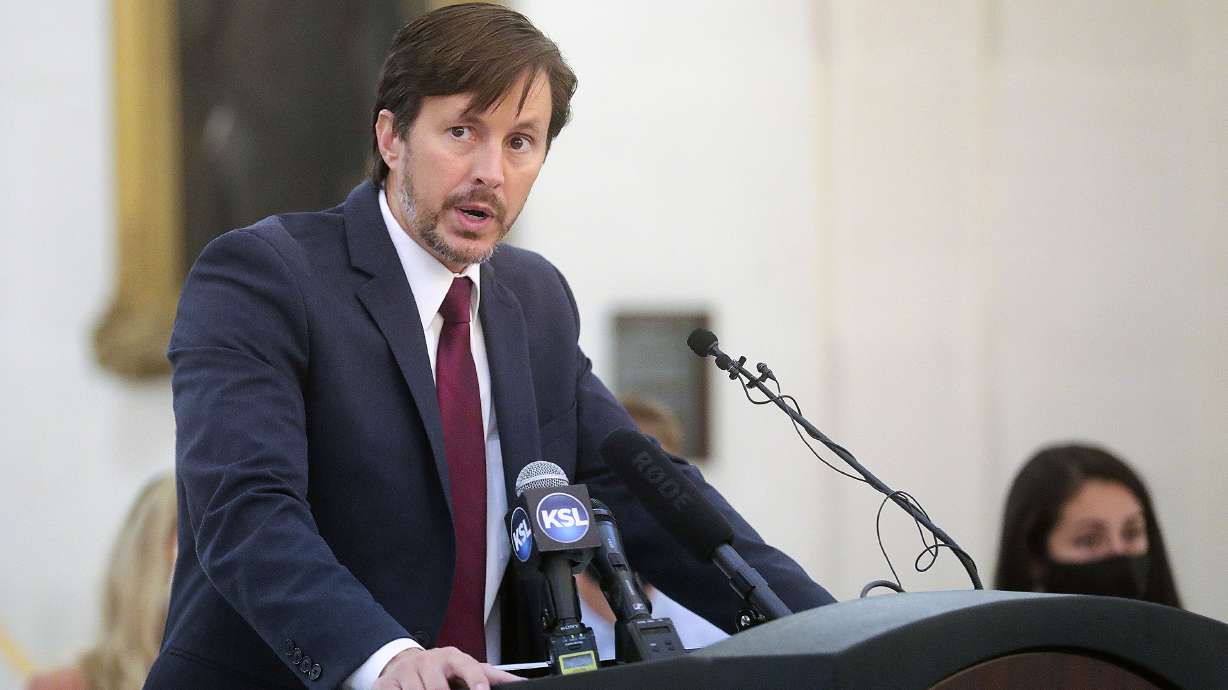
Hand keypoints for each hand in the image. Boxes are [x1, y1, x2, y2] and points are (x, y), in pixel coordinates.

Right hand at [372, 647, 523, 689]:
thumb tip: (522, 683)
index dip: (474, 680)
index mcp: (453, 657)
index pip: (467, 667)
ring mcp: (407, 672)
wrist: (404, 663)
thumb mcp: (467, 668)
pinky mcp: (387, 684)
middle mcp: (429, 662)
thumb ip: (493, 677)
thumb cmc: (442, 670)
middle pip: (438, 688)